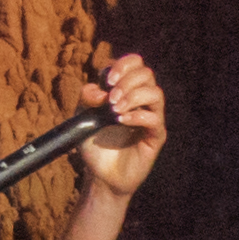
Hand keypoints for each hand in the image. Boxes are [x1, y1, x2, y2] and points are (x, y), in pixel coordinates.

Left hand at [78, 50, 166, 197]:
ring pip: (155, 93)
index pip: (136, 64)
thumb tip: (99, 90)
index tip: (109, 80)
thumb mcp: (83, 117)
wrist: (99, 175)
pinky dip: (137, 116)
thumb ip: (87, 98)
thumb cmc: (94, 144)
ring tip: (115, 111)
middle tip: (111, 100)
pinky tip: (121, 121)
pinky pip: (154, 119)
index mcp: (127, 90)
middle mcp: (142, 101)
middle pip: (147, 74)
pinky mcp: (155, 137)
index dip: (124, 65)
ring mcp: (151, 118)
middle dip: (127, 82)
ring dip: (133, 97)